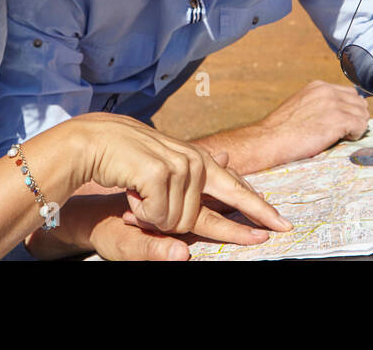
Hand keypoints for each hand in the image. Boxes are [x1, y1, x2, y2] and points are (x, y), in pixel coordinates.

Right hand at [70, 113, 291, 238]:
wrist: (89, 145)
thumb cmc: (126, 161)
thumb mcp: (164, 168)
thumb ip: (197, 168)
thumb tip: (232, 158)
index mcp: (198, 162)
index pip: (235, 190)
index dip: (258, 210)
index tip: (283, 226)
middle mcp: (194, 163)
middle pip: (202, 219)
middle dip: (177, 226)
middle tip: (152, 215)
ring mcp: (179, 167)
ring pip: (177, 222)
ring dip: (150, 217)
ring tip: (134, 196)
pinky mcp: (160, 174)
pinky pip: (158, 217)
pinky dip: (140, 213)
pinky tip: (129, 194)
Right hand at [255, 80, 370, 165]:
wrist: (270, 139)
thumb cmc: (282, 129)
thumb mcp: (300, 105)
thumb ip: (318, 103)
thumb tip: (335, 112)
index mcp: (318, 86)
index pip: (349, 92)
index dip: (349, 108)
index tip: (343, 121)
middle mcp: (328, 91)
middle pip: (358, 101)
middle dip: (356, 116)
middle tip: (345, 131)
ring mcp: (334, 105)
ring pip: (362, 113)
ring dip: (356, 126)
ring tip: (343, 136)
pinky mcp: (338, 120)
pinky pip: (360, 125)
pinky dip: (355, 134)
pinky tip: (343, 139)